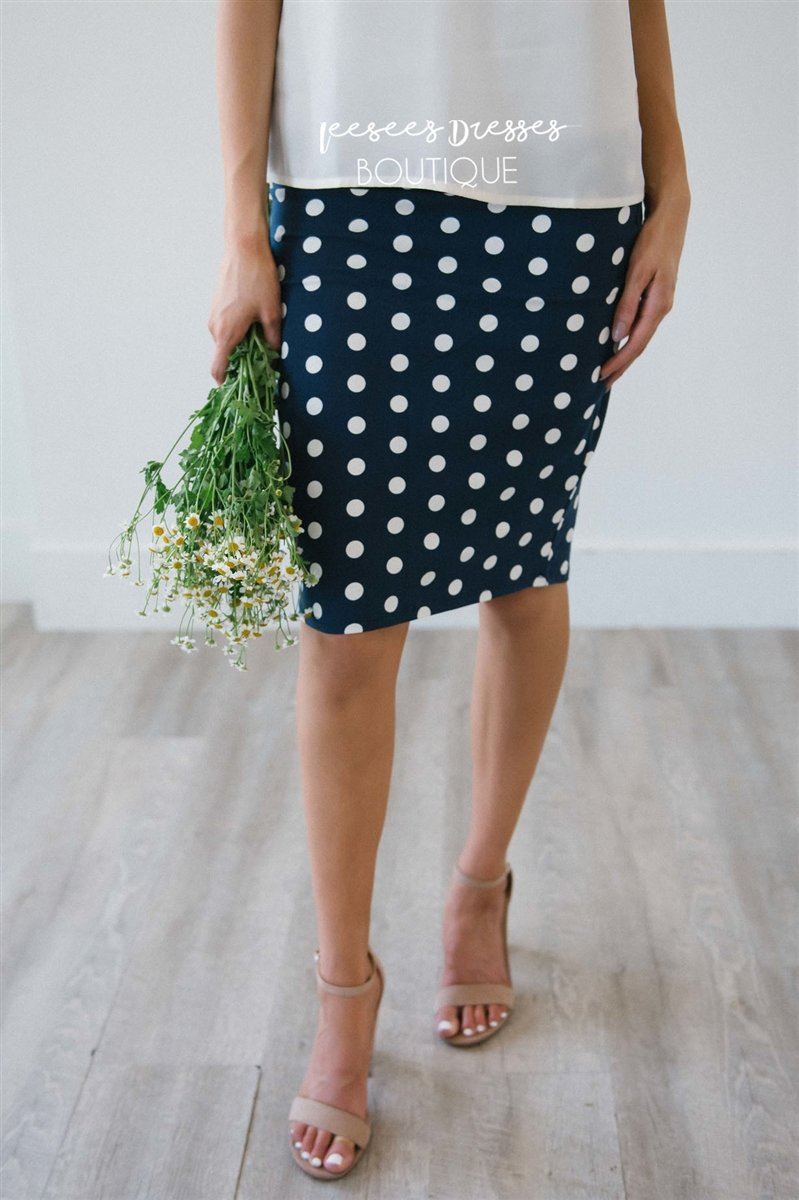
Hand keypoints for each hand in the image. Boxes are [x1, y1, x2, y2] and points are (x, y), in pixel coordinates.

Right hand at [207, 231, 281, 383]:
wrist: (243, 247)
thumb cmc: (258, 279)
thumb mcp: (272, 312)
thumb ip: (272, 337)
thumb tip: (274, 354)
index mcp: (226, 333)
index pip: (217, 368)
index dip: (226, 382)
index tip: (236, 391)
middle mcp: (214, 327)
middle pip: (224, 356)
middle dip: (241, 362)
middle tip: (263, 363)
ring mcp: (213, 315)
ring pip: (226, 341)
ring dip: (241, 345)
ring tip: (262, 340)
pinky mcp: (216, 306)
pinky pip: (225, 327)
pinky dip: (238, 331)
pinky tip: (255, 323)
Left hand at [599, 192, 688, 388]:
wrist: (672, 219)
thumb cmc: (653, 241)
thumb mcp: (637, 271)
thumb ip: (627, 303)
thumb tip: (617, 336)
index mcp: (659, 305)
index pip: (636, 343)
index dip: (619, 362)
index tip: (602, 376)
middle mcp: (661, 307)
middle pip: (639, 345)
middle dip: (622, 366)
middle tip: (602, 384)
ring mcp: (660, 302)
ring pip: (640, 335)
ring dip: (625, 354)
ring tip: (608, 370)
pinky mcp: (656, 295)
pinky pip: (641, 323)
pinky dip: (629, 337)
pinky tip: (618, 342)